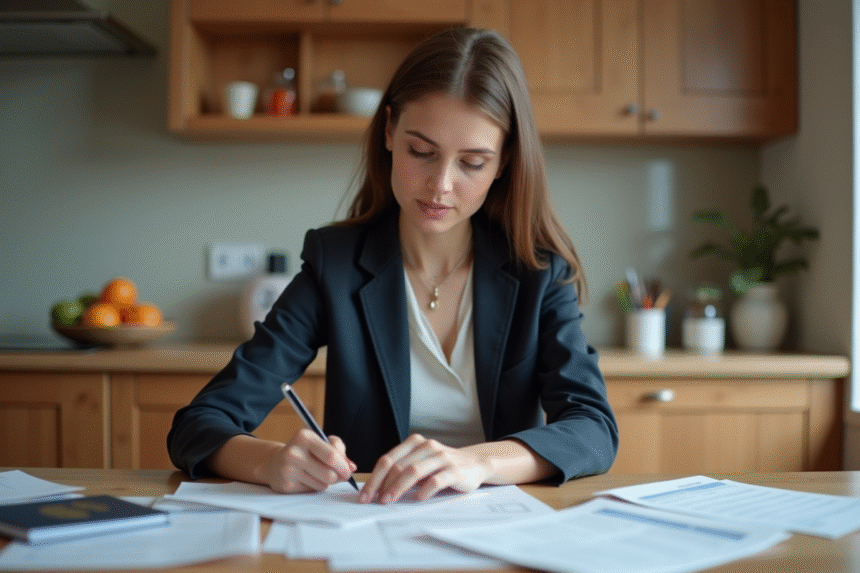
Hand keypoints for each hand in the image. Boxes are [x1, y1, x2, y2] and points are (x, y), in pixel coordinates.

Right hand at [263, 428, 356, 492]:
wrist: (275, 464)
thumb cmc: (304, 452)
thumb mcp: (320, 442)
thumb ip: (338, 449)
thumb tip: (352, 467)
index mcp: (304, 437)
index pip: (332, 456)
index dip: (344, 466)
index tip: (349, 470)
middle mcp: (294, 452)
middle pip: (329, 474)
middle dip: (338, 477)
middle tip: (338, 475)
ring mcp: (288, 469)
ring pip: (322, 484)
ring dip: (326, 482)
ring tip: (317, 474)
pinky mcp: (286, 485)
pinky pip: (312, 491)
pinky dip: (314, 487)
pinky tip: (306, 479)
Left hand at [358, 434, 491, 503]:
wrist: (476, 464)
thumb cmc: (443, 466)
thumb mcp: (421, 462)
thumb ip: (403, 470)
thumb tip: (377, 489)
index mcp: (415, 443)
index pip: (388, 459)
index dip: (374, 477)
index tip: (365, 494)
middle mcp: (427, 447)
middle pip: (397, 466)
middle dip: (381, 485)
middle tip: (372, 500)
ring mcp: (441, 457)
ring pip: (413, 471)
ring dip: (397, 488)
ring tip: (388, 501)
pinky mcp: (454, 470)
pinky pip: (435, 480)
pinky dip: (423, 491)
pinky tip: (416, 499)